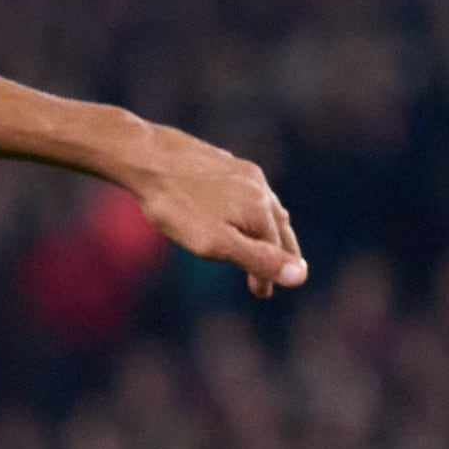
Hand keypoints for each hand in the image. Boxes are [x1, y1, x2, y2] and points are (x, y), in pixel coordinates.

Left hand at [129, 125, 308, 295]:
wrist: (145, 155)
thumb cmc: (177, 205)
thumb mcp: (215, 243)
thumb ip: (257, 260)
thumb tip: (302, 275)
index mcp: (261, 212)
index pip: (274, 252)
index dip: (267, 275)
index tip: (262, 293)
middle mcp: (260, 190)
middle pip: (279, 228)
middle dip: (278, 253)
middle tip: (274, 275)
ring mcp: (244, 173)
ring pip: (266, 207)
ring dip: (269, 229)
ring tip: (268, 243)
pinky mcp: (226, 163)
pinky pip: (249, 191)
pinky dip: (252, 208)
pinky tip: (241, 208)